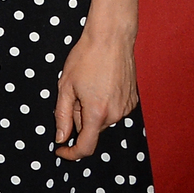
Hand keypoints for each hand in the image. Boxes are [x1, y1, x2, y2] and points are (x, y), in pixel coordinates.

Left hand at [53, 23, 138, 158]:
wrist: (111, 39)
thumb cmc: (85, 58)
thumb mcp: (65, 87)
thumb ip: (62, 116)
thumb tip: (61, 138)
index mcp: (97, 113)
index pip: (86, 147)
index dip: (71, 153)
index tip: (60, 150)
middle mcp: (116, 115)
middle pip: (92, 129)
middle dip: (78, 118)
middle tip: (73, 93)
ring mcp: (127, 108)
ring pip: (102, 120)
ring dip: (91, 110)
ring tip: (88, 84)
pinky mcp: (133, 101)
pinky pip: (113, 111)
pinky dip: (103, 104)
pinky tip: (100, 84)